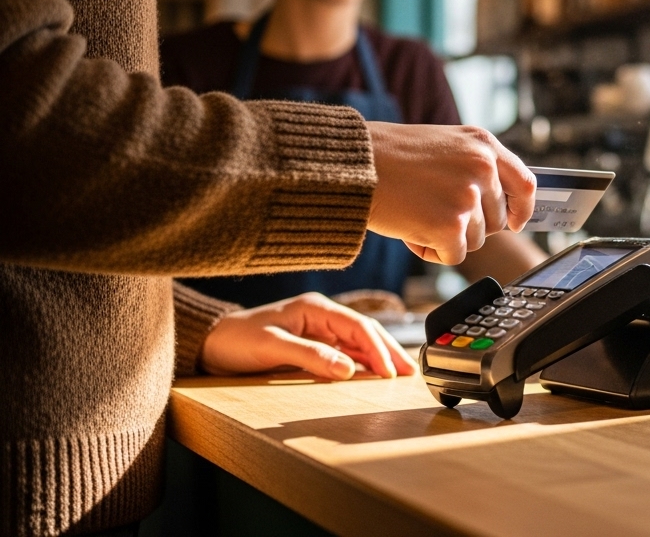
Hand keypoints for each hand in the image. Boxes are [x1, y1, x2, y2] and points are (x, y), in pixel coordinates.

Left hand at [201, 293, 415, 379]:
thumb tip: (349, 370)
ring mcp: (318, 329)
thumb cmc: (235, 340)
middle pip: (366, 331)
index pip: (358, 326)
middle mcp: (321, 316)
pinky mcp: (312, 343)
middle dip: (389, 351)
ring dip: (379, 357)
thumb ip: (311, 356)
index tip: (390, 372)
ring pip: (359, 342)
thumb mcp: (271, 347)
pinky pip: (345, 352)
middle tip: (409, 373)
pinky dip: (363, 362)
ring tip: (399, 374)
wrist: (208, 343)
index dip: (378, 349)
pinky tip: (373, 373)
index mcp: (316, 308)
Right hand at [365, 123, 535, 264]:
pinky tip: (410, 230)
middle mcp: (482, 167)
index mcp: (483, 144)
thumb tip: (498, 205)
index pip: (525, 184)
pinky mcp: (451, 226)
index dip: (521, 210)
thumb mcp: (444, 145)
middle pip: (496, 220)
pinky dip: (432, 251)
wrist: (352, 164)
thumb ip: (474, 167)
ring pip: (475, 240)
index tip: (515, 222)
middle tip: (433, 211)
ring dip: (447, 238)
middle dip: (469, 226)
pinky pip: (454, 255)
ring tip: (416, 214)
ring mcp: (468, 196)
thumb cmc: (389, 157)